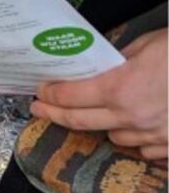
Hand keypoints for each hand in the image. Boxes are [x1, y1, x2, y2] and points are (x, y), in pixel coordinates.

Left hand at [32, 28, 167, 159]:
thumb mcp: (149, 44)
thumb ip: (118, 60)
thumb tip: (99, 67)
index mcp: (121, 88)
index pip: (71, 96)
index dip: (50, 93)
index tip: (38, 91)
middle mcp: (132, 118)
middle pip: (79, 122)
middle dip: (54, 113)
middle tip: (40, 108)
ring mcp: (154, 137)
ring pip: (114, 137)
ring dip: (105, 124)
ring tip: (105, 110)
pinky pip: (145, 148)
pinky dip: (139, 137)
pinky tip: (143, 123)